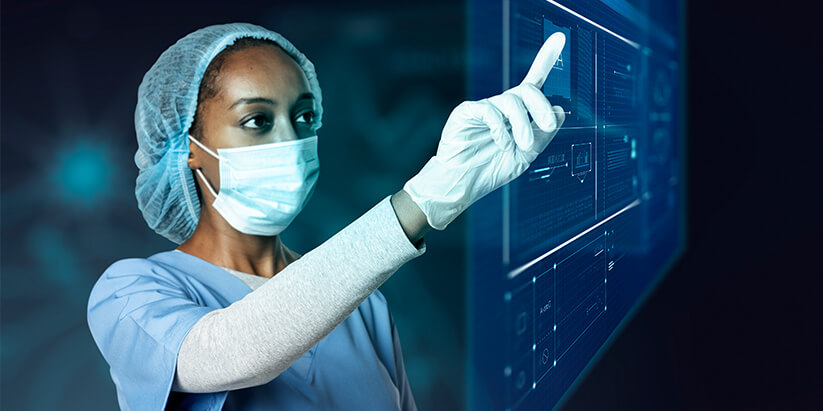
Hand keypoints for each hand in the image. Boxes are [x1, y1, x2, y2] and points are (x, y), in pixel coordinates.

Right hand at [403, 32, 566, 229]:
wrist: (463, 185)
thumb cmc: (490, 170)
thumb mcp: (526, 155)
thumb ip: (542, 134)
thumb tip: (558, 111)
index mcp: (517, 115)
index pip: (534, 82)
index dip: (546, 58)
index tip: (559, 39)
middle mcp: (502, 107)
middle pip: (528, 89)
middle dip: (541, 107)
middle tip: (549, 126)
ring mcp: (484, 108)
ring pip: (511, 100)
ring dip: (523, 124)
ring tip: (522, 146)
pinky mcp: (467, 112)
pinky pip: (489, 111)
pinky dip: (501, 129)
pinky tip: (502, 144)